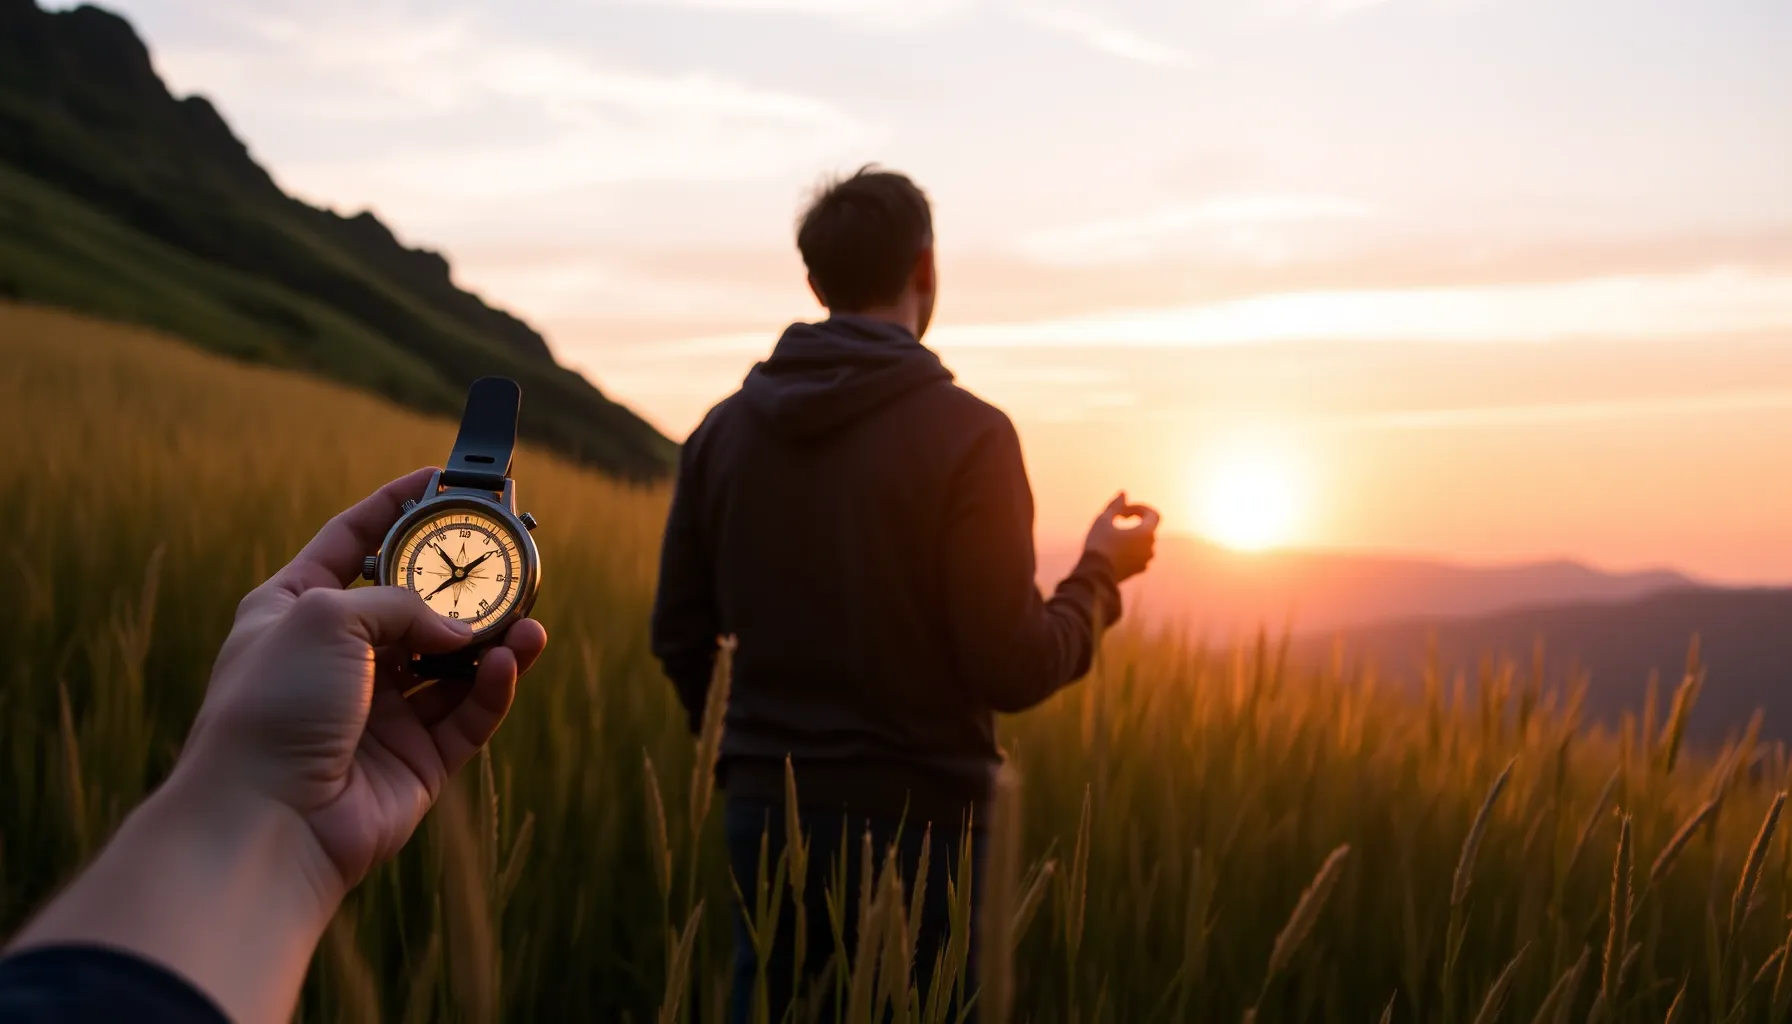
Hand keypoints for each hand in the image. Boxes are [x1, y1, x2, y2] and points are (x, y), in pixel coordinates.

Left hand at [180, 468, 547, 897]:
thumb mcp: (325, 616)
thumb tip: (459, 628)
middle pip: (416, 604)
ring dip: (495, 639)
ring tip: (529, 622)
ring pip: (454, 661)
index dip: (394, 507)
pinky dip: (494, 687)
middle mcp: (340, 659)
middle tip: (510, 559)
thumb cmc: (273, 708)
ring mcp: (380, 711)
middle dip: (464, 583)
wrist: (266, 822)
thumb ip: (402, 603)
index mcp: (295, 612)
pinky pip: (469, 713)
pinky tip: (511, 662)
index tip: (439, 478)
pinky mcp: (417, 760)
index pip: (352, 542)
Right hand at [1083, 491, 1159, 581]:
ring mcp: (1145, 561)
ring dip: (1132, 535)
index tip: (1124, 509)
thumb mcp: (1104, 520)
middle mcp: (1150, 547)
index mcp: (1146, 533)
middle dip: (1135, 520)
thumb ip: (1116, 505)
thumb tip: (1124, 493)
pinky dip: (1130, 548)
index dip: (1140, 508)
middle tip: (1117, 518)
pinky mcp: (1137, 571)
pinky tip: (1113, 548)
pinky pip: (1138, 555)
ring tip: (1113, 534)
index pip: (1154, 514)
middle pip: (1148, 528)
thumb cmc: (1099, 544)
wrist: (1094, 576)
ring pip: (1143, 542)